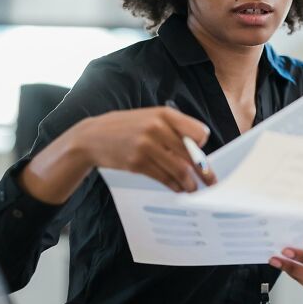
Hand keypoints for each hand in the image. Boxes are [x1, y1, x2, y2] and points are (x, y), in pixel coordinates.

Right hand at [79, 107, 215, 191]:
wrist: (92, 137)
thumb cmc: (126, 127)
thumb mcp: (149, 117)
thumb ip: (172, 129)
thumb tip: (197, 151)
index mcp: (164, 114)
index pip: (198, 132)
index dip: (202, 145)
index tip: (203, 154)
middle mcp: (156, 128)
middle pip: (190, 154)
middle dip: (203, 171)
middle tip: (211, 181)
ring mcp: (145, 146)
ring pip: (178, 169)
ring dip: (190, 183)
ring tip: (195, 189)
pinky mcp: (137, 163)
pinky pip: (163, 178)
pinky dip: (174, 186)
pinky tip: (178, 189)